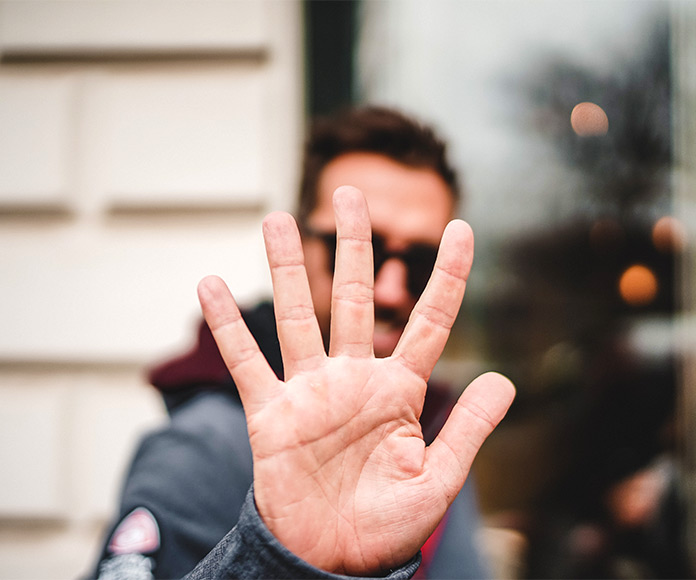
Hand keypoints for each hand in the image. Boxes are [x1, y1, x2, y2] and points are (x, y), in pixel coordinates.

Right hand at [197, 186, 514, 575]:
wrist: (333, 560)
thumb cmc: (387, 528)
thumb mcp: (437, 480)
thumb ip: (467, 428)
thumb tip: (504, 379)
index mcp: (398, 391)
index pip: (431, 322)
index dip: (449, 276)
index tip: (463, 228)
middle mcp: (352, 379)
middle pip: (355, 299)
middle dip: (354, 247)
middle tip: (351, 194)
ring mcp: (309, 392)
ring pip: (296, 317)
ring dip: (285, 268)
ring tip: (275, 218)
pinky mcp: (270, 414)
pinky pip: (246, 361)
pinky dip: (228, 326)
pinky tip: (209, 285)